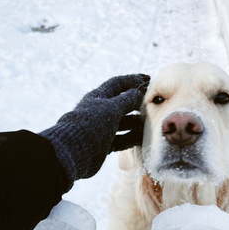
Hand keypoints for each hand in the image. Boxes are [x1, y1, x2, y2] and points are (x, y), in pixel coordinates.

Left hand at [40, 74, 149, 189]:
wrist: (74, 151)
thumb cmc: (92, 124)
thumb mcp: (111, 108)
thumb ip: (127, 100)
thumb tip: (139, 92)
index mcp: (98, 97)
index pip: (117, 84)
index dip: (132, 80)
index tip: (148, 79)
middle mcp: (100, 111)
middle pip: (122, 103)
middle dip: (137, 102)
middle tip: (154, 102)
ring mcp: (102, 128)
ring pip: (124, 122)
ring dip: (137, 122)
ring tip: (151, 122)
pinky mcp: (104, 143)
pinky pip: (122, 138)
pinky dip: (132, 138)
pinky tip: (143, 138)